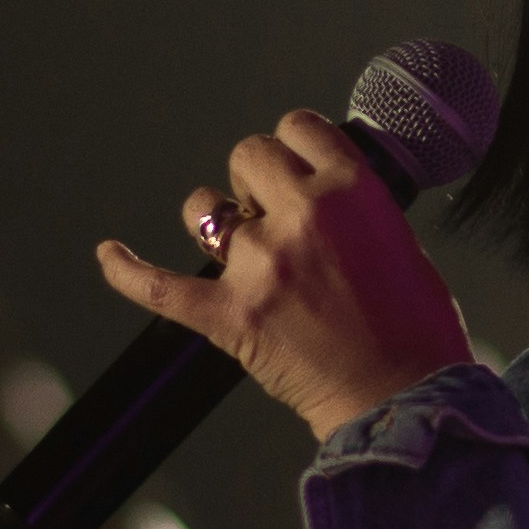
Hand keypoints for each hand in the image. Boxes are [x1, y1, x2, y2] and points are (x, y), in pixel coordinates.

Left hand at [98, 112, 472, 442]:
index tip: (293, 162)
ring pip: (204, 207)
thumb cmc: (419, 332)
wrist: (405, 400)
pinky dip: (128, 271)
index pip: (299, 128)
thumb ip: (357, 211)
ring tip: (233, 244)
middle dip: (254, 178)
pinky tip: (109, 255)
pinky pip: (160, 286)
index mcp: (353, 191)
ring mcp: (259, 265)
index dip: (293, 145)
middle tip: (271, 210)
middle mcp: (302, 215)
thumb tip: (322, 199)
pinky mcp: (229, 315)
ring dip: (215, 218)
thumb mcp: (403, 245)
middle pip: (248, 155)